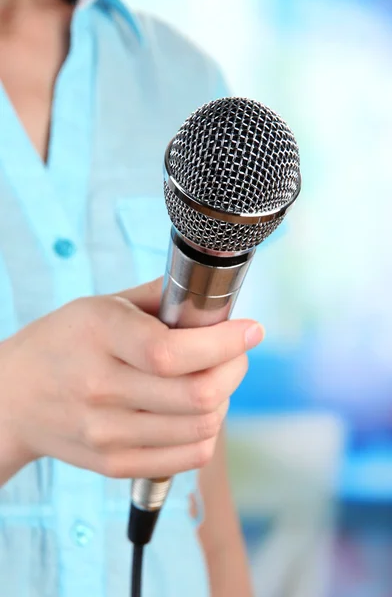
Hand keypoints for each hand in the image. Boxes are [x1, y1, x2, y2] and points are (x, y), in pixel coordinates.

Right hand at [0, 278, 263, 480]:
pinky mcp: (114, 464)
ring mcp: (106, 434)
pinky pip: (188, 457)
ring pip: (201, 428)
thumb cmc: (62, 343)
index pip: (172, 352)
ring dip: (223, 399)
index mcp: (99, 336)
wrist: (13, 397)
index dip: (224, 343)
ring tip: (212, 380)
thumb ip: (160, 297)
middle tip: (235, 353)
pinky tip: (194, 411)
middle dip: (234, 369)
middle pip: (197, 395)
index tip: (250, 330)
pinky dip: (206, 431)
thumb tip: (217, 299)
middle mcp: (100, 389)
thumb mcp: (101, 304)